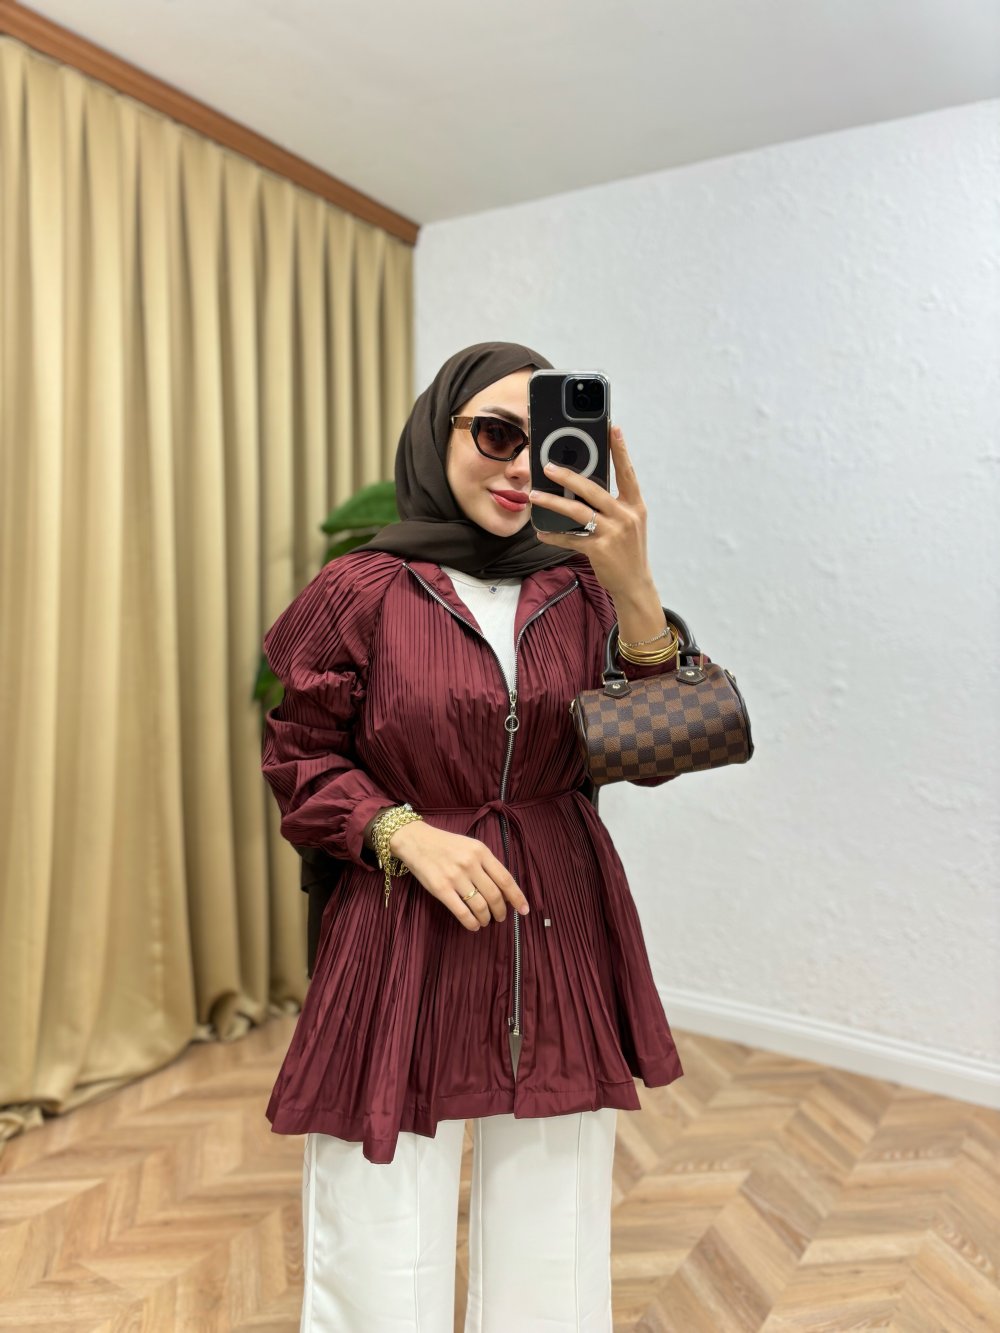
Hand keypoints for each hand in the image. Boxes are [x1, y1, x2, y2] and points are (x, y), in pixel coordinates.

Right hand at [389, 820, 529, 931]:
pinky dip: (471, 923)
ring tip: (485, 921)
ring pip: (480, 906)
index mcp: (481, 851)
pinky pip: (462, 912)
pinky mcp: (441, 889)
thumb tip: (503, 889)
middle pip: (494, 895)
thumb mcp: (470, 846)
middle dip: (500, 911)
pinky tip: (473, 925)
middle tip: (500, 918)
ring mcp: (455, 877)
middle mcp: (470, 864)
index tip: (524, 910)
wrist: (416, 841)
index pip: (506, 878)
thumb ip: (486, 864)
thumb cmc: (445, 845)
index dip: (517, 897)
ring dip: (486, 918)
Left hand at [528, 425, 651, 597]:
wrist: (635, 585)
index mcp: (635, 506)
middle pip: (593, 489)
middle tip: (548, 466)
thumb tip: (584, 487)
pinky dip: (553, 535)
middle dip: (568, 476)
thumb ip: (613, 505)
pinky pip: (570, 538)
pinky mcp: (600, 550)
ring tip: (534, 495)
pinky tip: (541, 531)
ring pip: (577, 511)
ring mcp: (613, 533)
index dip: (620, 450)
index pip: (627, 473)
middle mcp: (626, 516)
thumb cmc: (628, 551)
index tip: (613, 427)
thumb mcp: (629, 524)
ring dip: (552, 502)